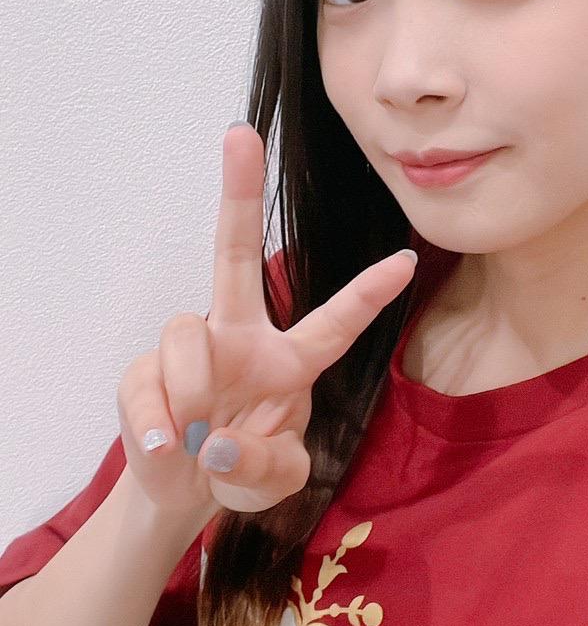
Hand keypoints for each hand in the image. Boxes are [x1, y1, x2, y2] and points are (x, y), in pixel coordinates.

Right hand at [116, 123, 415, 527]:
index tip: (407, 259)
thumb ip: (265, 465)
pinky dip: (157, 425)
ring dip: (191, 392)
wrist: (182, 492)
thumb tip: (215, 440)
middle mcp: (240, 337)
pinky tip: (166, 448)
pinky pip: (147, 383)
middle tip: (241, 133)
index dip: (368, 294)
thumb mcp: (275, 481)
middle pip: (235, 256)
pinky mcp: (142, 372)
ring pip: (186, 335)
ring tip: (193, 442)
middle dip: (238, 193)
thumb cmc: (243, 467)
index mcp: (289, 361)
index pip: (334, 323)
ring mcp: (189, 349)